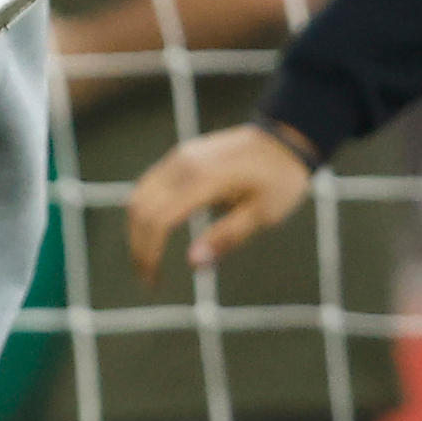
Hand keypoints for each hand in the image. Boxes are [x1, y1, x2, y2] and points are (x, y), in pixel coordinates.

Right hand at [125, 122, 316, 279]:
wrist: (284, 139)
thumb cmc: (280, 180)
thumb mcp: (264, 214)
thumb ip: (227, 237)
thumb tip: (193, 263)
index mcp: (205, 179)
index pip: (159, 218)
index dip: (150, 252)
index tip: (154, 281)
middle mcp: (183, 165)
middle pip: (141, 208)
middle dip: (138, 245)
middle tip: (148, 278)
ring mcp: (178, 157)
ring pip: (139, 195)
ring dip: (137, 229)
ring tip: (148, 258)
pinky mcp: (179, 156)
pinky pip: (149, 185)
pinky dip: (145, 212)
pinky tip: (154, 233)